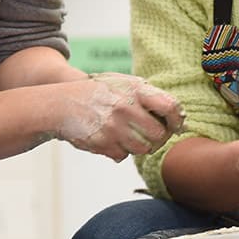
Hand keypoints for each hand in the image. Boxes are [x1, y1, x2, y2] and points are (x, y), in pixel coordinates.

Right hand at [55, 72, 183, 161]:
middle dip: (158, 138)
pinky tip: (111, 139)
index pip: (170, 106)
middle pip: (159, 134)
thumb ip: (148, 95)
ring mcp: (114, 127)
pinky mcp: (103, 143)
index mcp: (135, 90)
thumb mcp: (122, 83)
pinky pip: (123, 155)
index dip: (177, 119)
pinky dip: (120, 151)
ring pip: (143, 149)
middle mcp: (126, 108)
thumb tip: (177, 116)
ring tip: (129, 136)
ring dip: (140, 146)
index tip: (177, 125)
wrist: (61, 104)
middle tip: (152, 136)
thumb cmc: (97, 93)